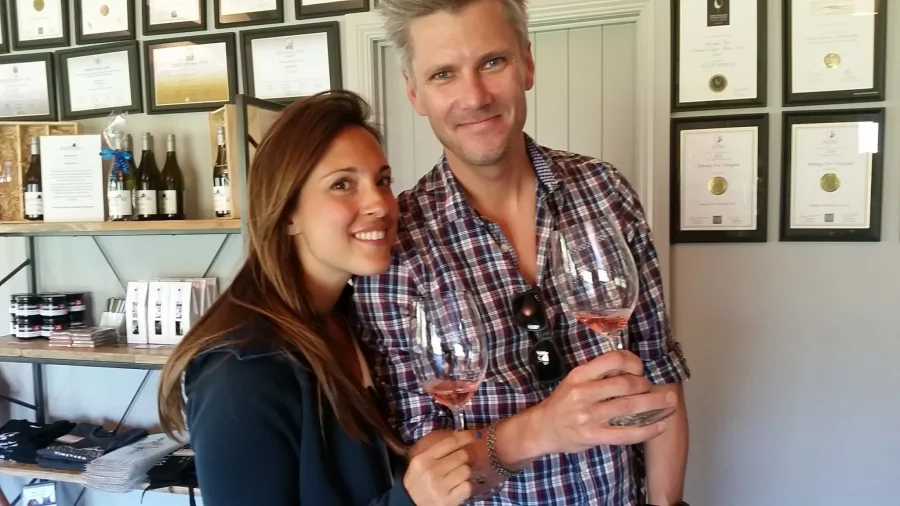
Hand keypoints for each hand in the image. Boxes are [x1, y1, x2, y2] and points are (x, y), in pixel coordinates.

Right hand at [403, 431, 475, 505]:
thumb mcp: (419, 462)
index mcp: (423, 459)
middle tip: (463, 461)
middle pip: (462, 456)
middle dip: (465, 457)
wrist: (410, 504)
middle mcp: (431, 471)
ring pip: (466, 471)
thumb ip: (436, 450)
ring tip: (457, 476)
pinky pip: (467, 487)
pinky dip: (466, 486)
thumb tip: (458, 435)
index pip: (449, 443)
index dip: (465, 437)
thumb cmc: (417, 481)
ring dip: (465, 473)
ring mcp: (440, 487)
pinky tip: (459, 487)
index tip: (473, 435)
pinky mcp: (449, 500)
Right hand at [530, 350, 676, 454]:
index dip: (633, 362)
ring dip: (655, 404)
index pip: (613, 359)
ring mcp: (589, 416)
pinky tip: (661, 425)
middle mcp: (584, 393)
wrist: (542, 428)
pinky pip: (627, 433)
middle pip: (626, 384)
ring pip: (630, 407)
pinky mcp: (594, 436)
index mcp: (580, 374)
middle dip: (646, 385)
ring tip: (669, 403)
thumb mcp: (575, 380)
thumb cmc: (562, 403)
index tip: (640, 369)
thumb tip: (631, 369)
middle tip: (653, 389)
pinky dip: (648, 429)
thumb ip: (599, 375)